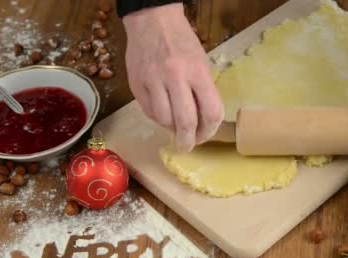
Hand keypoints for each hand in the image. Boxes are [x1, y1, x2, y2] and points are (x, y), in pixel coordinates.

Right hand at [123, 4, 222, 151]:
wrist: (153, 20)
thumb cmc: (182, 42)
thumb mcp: (202, 62)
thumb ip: (202, 91)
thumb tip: (202, 121)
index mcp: (197, 71)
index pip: (211, 111)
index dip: (210, 130)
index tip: (206, 136)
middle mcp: (175, 77)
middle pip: (186, 121)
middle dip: (189, 140)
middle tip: (188, 146)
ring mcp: (153, 81)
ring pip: (164, 120)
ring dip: (171, 129)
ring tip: (174, 129)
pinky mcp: (136, 84)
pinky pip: (148, 111)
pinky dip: (157, 118)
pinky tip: (163, 115)